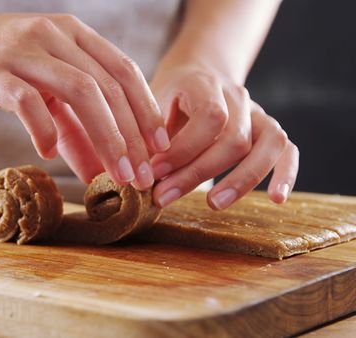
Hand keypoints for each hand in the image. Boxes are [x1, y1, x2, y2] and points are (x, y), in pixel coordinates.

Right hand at [0, 3, 169, 187]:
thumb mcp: (43, 91)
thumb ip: (72, 129)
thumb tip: (99, 173)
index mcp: (74, 35)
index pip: (124, 72)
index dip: (147, 111)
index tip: (161, 149)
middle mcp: (55, 36)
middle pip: (108, 86)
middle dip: (132, 136)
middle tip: (141, 177)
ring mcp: (24, 51)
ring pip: (79, 91)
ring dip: (104, 136)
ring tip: (114, 175)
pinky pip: (28, 101)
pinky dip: (44, 129)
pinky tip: (48, 152)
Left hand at [149, 66, 298, 208]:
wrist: (197, 73)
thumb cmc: (169, 95)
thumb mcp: (151, 102)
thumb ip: (148, 132)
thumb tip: (138, 172)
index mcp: (206, 85)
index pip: (209, 117)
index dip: (183, 149)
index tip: (154, 171)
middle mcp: (238, 97)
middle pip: (235, 138)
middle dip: (197, 173)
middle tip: (163, 196)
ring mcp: (258, 114)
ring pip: (269, 144)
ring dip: (243, 179)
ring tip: (213, 204)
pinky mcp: (269, 131)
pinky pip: (288, 151)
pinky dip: (286, 174)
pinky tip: (276, 200)